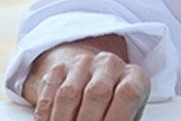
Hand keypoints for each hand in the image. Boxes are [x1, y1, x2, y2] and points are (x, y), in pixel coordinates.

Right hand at [23, 35, 149, 120]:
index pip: (127, 94)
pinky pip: (48, 95)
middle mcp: (109, 64)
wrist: (94, 84)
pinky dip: (46, 117)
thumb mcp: (126, 115)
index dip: (115, 118)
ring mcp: (83, 64)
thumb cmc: (115, 108)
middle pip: (96, 93)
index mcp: (134, 76)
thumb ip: (119, 119)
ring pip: (67, 95)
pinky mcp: (58, 69)